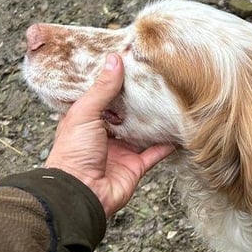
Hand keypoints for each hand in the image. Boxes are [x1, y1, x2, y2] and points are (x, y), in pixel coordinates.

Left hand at [45, 54, 173, 216]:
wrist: (81, 192)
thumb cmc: (73, 153)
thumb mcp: (85, 113)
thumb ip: (102, 88)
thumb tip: (114, 59)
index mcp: (86, 120)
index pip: (101, 96)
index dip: (112, 82)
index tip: (128, 63)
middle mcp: (104, 134)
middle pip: (125, 113)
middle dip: (138, 100)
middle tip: (155, 78)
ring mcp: (121, 150)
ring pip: (142, 131)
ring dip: (154, 120)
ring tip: (170, 101)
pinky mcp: (136, 166)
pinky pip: (156, 152)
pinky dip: (167, 143)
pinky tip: (178, 131)